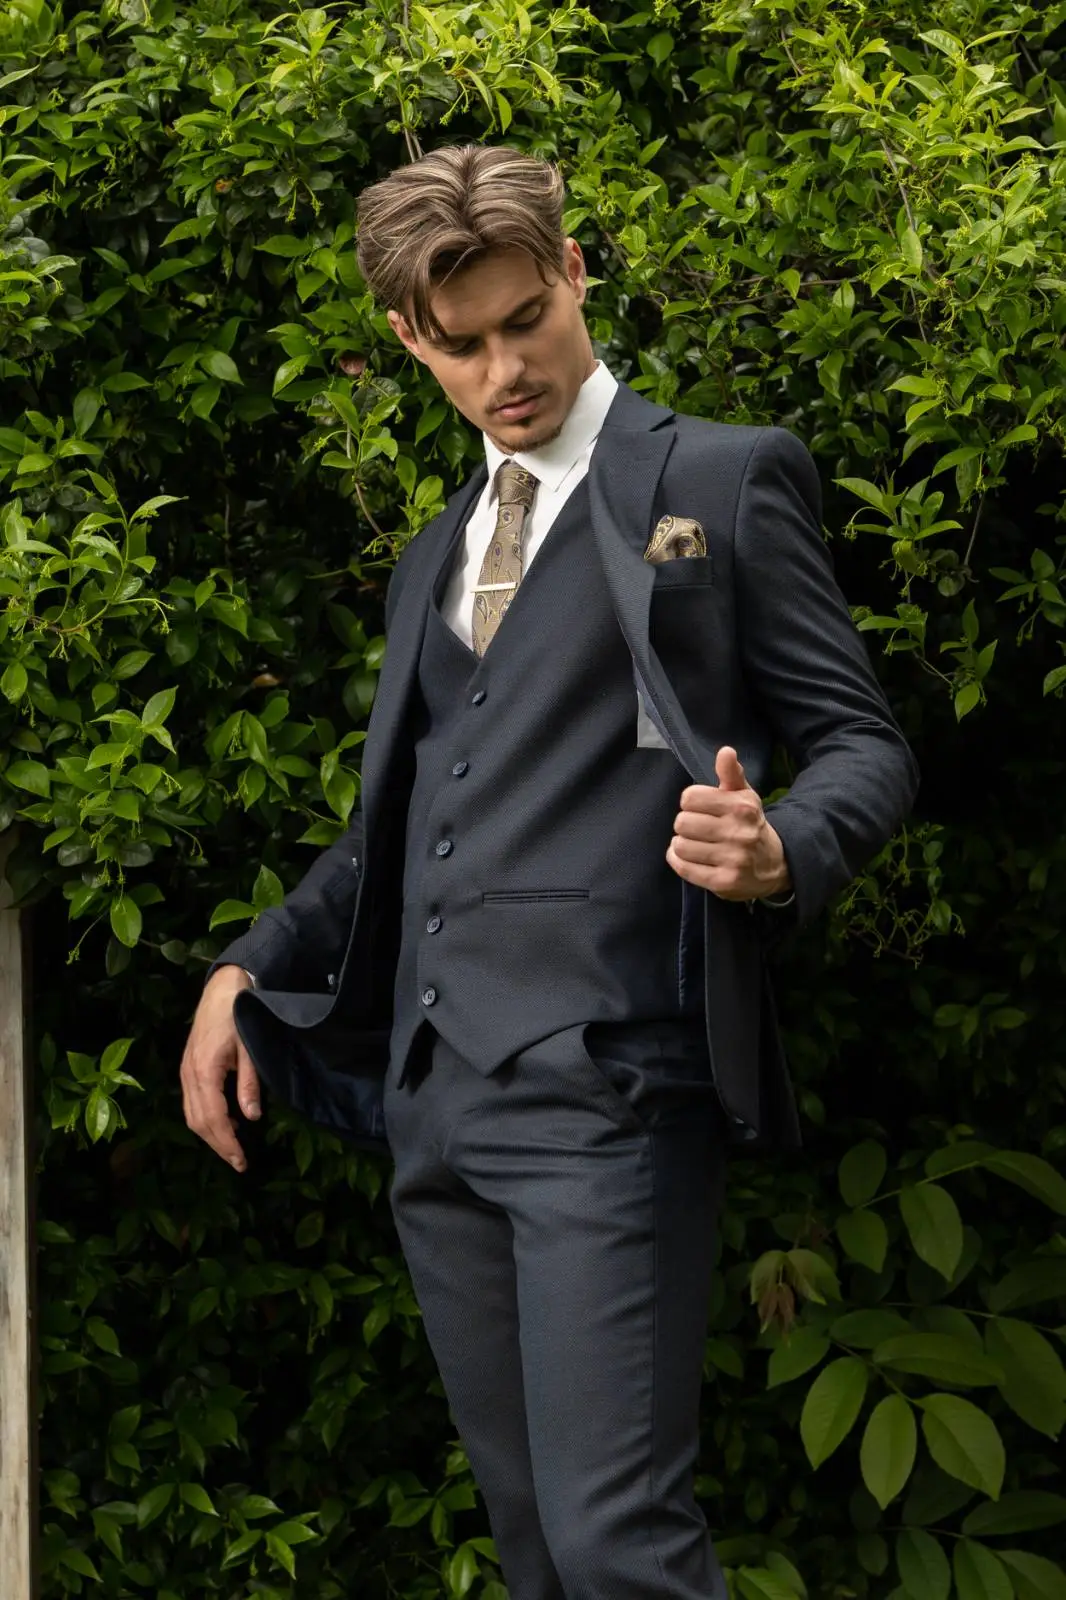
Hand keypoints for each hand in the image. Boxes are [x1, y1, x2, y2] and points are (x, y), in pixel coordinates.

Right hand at [180, 965, 258, 1171]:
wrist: (223, 988)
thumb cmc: (239, 1015)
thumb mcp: (250, 1049)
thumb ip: (249, 1084)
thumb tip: (251, 1117)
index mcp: (204, 1072)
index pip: (213, 1118)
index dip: (227, 1142)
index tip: (241, 1160)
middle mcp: (189, 1075)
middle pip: (198, 1122)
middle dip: (218, 1145)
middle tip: (239, 1162)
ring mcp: (185, 1072)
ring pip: (192, 1114)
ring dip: (210, 1134)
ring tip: (232, 1148)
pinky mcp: (188, 1068)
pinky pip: (192, 1102)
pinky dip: (206, 1118)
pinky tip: (227, 1121)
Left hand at [666, 746, 790, 901]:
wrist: (774, 864)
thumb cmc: (749, 824)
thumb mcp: (744, 796)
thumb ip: (731, 773)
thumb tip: (725, 751)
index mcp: (741, 807)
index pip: (690, 797)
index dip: (691, 802)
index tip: (701, 808)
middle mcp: (738, 833)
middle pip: (682, 822)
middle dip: (686, 825)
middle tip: (698, 829)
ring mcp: (732, 860)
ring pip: (680, 846)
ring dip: (682, 844)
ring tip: (696, 844)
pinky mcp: (723, 882)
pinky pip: (683, 868)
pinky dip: (679, 861)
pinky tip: (690, 858)